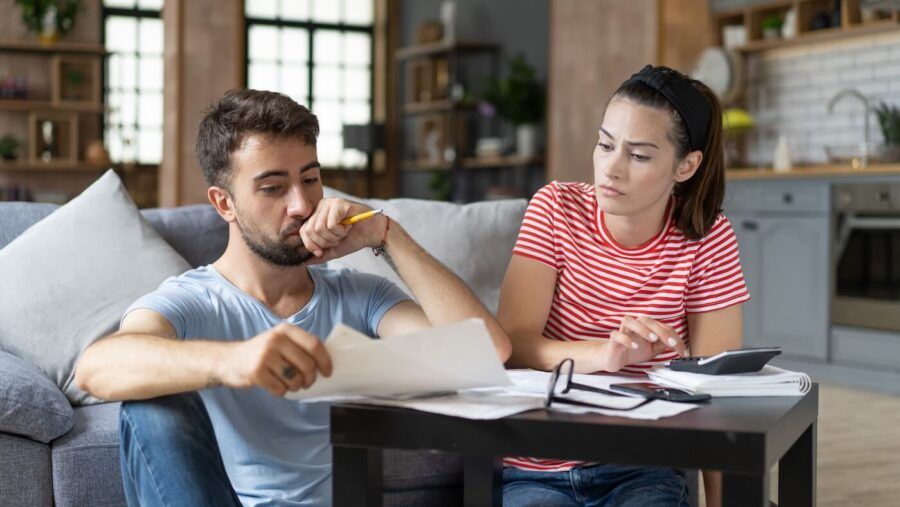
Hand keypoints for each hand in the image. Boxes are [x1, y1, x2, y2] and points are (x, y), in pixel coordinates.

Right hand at [217, 323, 332, 396]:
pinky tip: (274, 385)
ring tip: (289, 384)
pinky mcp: (256, 372)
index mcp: (286, 330)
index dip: (325, 361)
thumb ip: (299, 346)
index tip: (327, 372)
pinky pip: (280, 389)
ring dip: (295, 387)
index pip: (314, 345)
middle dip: (310, 379)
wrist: (228, 360)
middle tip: (307, 383)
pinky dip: (281, 391)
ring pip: (295, 379)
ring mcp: (265, 355)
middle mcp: (276, 339)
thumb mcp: (279, 341)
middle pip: (307, 365)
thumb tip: (325, 363)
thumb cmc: (261, 353)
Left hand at [299, 198, 387, 264]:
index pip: (303, 231)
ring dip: (334, 237)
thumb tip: (303, 262)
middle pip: (310, 230)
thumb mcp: (333, 250)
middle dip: (325, 242)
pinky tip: (349, 226)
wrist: (373, 234)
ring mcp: (330, 203)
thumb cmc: (354, 238)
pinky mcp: (339, 203)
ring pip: (320, 228)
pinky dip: (341, 231)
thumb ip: (318, 255)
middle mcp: (321, 206)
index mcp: (317, 215)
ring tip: (344, 232)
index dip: (311, 245)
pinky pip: (331, 224)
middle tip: (338, 239)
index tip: (322, 252)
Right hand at [603, 315, 687, 372]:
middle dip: (662, 332)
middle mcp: (634, 325)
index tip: (683, 351)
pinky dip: (626, 339)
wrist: (615, 358)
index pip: (662, 327)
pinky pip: (617, 335)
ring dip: (643, 329)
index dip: (674, 338)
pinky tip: (635, 346)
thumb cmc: (634, 351)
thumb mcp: (653, 349)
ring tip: (653, 339)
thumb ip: (664, 344)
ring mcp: (623, 331)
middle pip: (647, 321)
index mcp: (646, 326)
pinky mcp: (613, 339)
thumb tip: (678, 344)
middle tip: (671, 344)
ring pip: (629, 321)